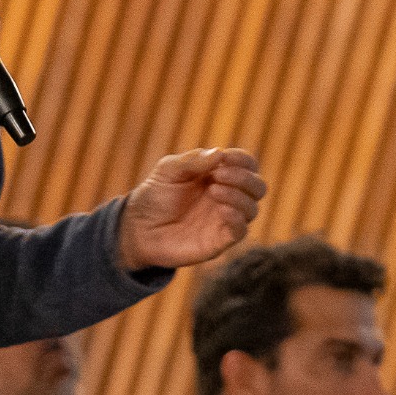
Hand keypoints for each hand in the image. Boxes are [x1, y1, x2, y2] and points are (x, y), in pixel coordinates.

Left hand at [116, 148, 265, 269]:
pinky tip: (222, 210)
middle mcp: (227, 197)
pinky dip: (237, 218)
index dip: (242, 159)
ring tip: (213, 190)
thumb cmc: (154, 196)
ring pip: (252, 207)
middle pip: (257, 186)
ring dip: (238, 196)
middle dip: (244, 177)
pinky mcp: (219, 240)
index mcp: (218, 176)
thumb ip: (192, 160)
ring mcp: (224, 219)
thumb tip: (219, 154)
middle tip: (219, 175)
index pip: (247, 164)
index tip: (226, 158)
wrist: (138, 229)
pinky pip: (241, 231)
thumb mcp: (168, 170)